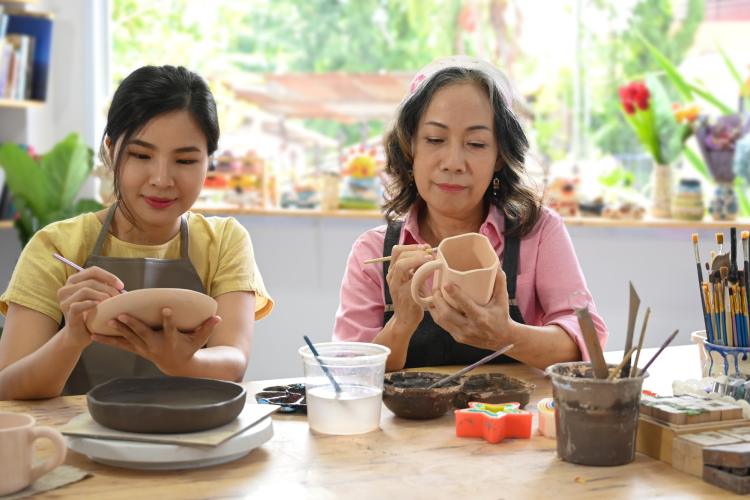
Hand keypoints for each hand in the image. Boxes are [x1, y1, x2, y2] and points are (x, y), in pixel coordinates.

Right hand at [57, 266, 124, 349]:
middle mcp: (66, 289)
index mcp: (73, 281)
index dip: (108, 276)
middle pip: (91, 281)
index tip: (121, 286)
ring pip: (85, 291)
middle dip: (108, 288)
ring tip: (111, 302)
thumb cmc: (90, 314)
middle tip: (118, 297)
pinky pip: (78, 305)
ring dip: (102, 295)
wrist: (79, 334)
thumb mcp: (96, 297)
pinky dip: (90, 304)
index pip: (92, 271)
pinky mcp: (67, 313)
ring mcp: (64, 301)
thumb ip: (103, 288)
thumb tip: (119, 285)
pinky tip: (99, 306)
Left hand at [93, 308, 221, 374]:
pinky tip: (94, 336)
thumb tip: (218, 318)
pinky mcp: (136, 349)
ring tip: (106, 322)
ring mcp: (145, 349)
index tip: (166, 309)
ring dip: (117, 331)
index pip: (171, 329)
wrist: (177, 366)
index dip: (169, 320)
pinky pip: (120, 345)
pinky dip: (108, 340)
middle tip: (122, 316)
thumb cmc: (189, 348)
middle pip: (144, 334)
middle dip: (133, 325)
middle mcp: (156, 346)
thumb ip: (207, 328)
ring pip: (130, 339)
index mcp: (172, 341)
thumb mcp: (199, 339)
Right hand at [385, 244, 433, 334]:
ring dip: (419, 259)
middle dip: (417, 251)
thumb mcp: (412, 279)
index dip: (412, 246)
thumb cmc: (411, 298)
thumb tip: (427, 250)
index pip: (397, 251)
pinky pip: (414, 279)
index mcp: (393, 272)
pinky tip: (433, 270)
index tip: (425, 247)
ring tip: (431, 260)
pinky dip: (425, 272)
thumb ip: (416, 266)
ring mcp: (397, 287)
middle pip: (400, 256)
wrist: (406, 319)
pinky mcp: (406, 296)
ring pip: (402, 265)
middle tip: (430, 254)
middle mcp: (392, 278)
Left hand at [428, 268, 516, 350]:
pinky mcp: (459, 338)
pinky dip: (437, 315)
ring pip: (442, 321)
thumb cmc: (501, 316)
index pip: (466, 305)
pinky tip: (435, 307)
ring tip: (433, 296)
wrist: (503, 339)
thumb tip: (496, 266)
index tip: (446, 284)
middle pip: (447, 314)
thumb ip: (499, 282)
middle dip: (438, 301)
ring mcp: (463, 334)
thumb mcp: (503, 300)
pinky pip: (444, 326)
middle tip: (435, 289)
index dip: (455, 294)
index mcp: (481, 317)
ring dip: (434, 308)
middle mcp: (470, 327)